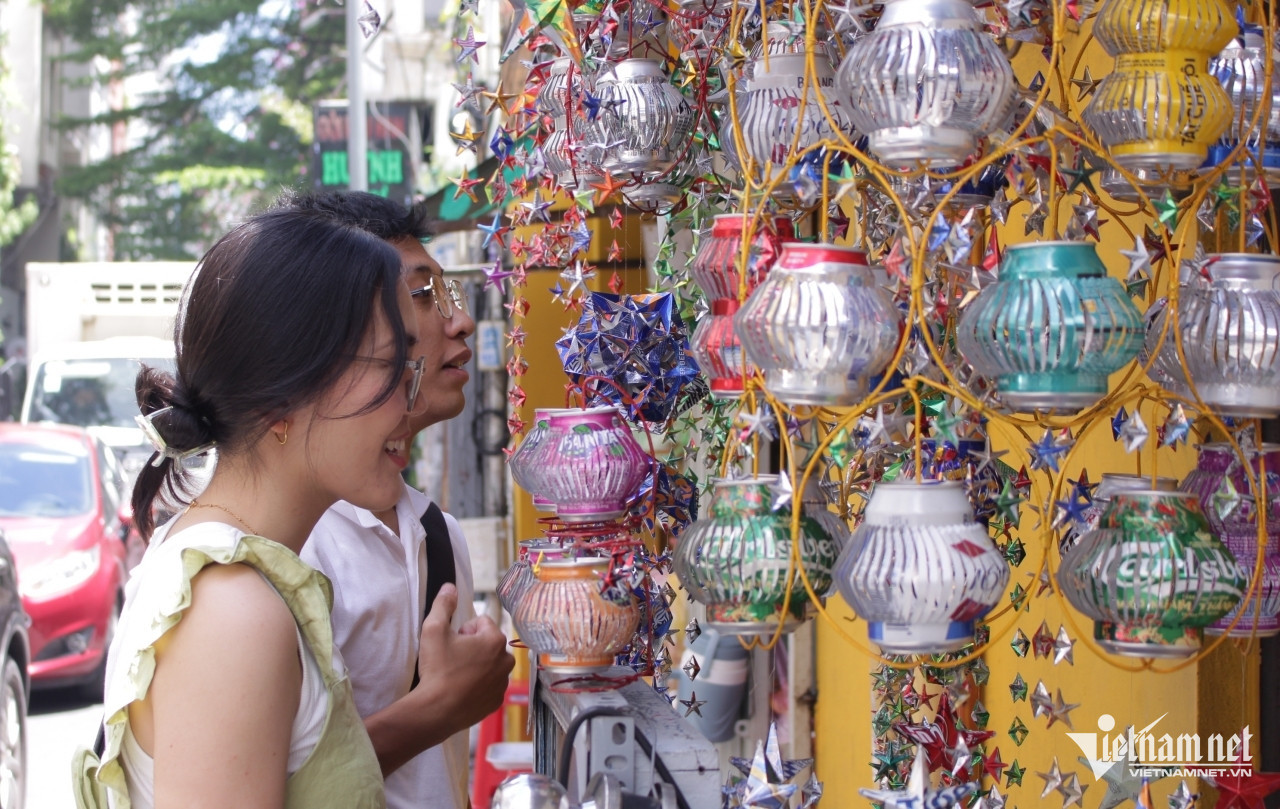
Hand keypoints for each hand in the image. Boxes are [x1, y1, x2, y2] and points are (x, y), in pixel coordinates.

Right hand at [415, 583, 515, 734]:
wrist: (436, 710)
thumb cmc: (437, 669)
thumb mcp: (434, 630)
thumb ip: (443, 605)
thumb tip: (450, 587)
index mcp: (495, 640)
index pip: (481, 622)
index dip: (463, 630)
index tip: (452, 642)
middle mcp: (506, 660)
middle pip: (488, 643)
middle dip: (472, 647)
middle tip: (452, 658)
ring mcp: (503, 682)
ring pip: (490, 664)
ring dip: (476, 665)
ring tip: (456, 675)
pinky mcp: (496, 701)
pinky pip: (489, 685)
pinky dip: (478, 684)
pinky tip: (461, 690)